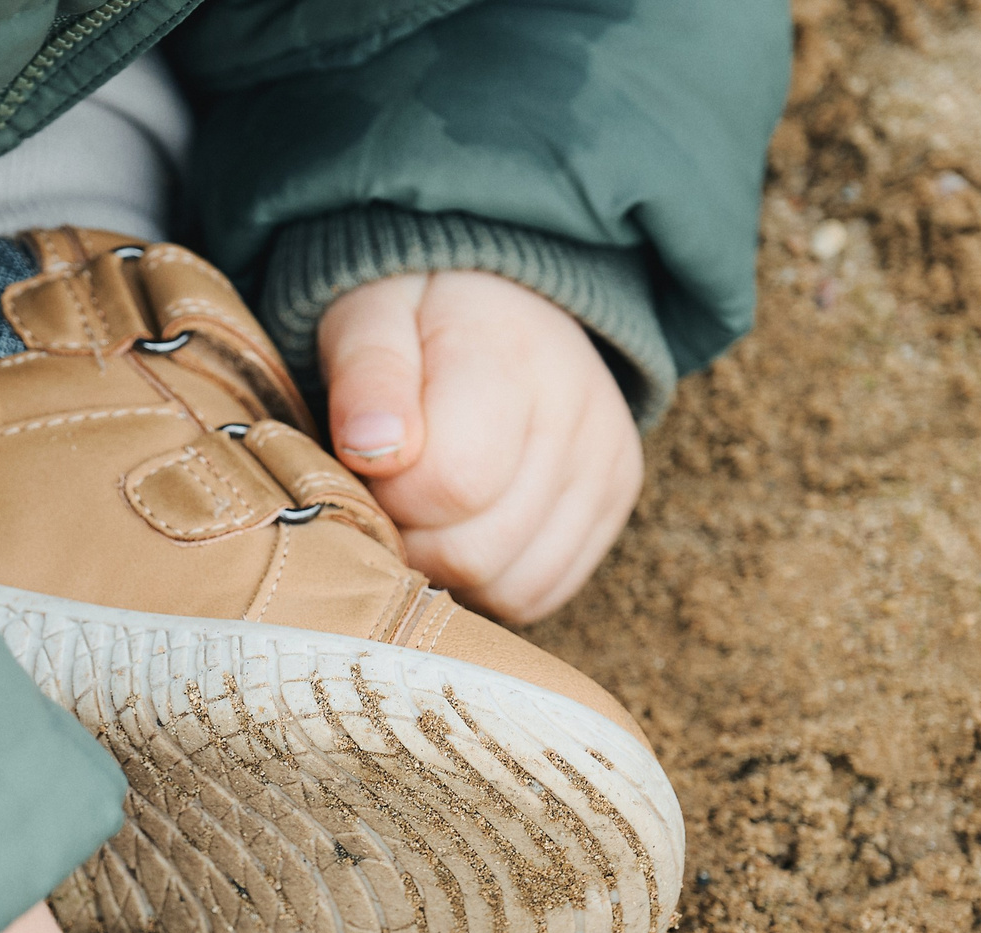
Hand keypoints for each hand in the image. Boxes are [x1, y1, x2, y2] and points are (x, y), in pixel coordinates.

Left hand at [319, 270, 642, 625]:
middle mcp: (578, 414)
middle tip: (393, 492)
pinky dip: (491, 581)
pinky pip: (540, 591)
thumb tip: (374, 450)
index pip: (450, 484)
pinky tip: (467, 528)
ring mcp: (606, 463)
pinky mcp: (614, 501)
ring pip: (510, 586)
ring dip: (449, 570)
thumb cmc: (417, 315)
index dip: (389, 495)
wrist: (501, 293)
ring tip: (430, 508)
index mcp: (511, 358)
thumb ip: (367, 378)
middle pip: (477, 551)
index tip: (373, 465)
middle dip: (413, 539)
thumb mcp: (368, 318)